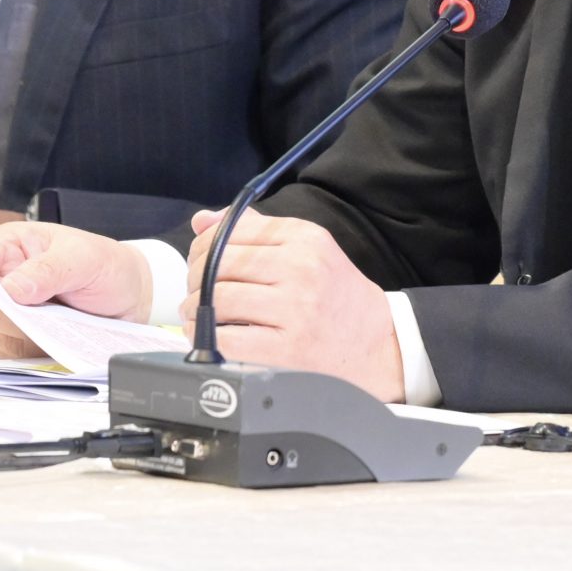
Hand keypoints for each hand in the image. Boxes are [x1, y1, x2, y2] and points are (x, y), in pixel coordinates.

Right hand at [0, 222, 152, 359]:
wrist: (129, 296)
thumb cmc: (105, 266)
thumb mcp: (84, 258)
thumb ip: (48, 270)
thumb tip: (11, 289)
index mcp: (9, 245)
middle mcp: (1, 277)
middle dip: (13, 312)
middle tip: (51, 307)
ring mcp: (6, 311)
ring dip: (27, 332)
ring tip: (62, 318)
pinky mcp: (16, 339)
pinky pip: (11, 353)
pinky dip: (34, 350)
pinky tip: (58, 336)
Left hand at [183, 209, 403, 401]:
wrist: (377, 345)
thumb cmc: (335, 296)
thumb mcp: (307, 250)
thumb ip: (255, 231)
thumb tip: (203, 221)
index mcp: (305, 238)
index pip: (233, 230)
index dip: (203, 245)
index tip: (199, 260)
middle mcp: (301, 269)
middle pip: (219, 263)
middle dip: (195, 277)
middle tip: (194, 290)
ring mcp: (295, 310)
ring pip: (218, 298)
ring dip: (194, 307)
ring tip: (196, 312)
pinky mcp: (287, 349)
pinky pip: (226, 337)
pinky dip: (205, 336)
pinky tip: (208, 335)